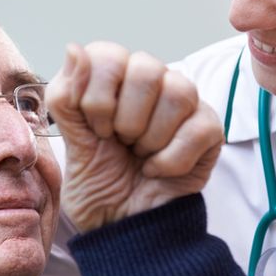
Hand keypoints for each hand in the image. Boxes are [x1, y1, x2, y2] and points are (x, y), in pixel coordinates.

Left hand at [47, 42, 222, 230]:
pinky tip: (158, 170)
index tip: (96, 129)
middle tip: (120, 143)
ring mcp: (184, 104)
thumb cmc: (99, 183)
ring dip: (150, 138)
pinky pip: (198, 128)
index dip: (97, 96)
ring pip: (178, 92)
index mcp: (113, 78)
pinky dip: (171, 159)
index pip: (108, 54)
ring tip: (140, 156)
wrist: (124, 228)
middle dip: (126, 118)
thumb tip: (74, 48)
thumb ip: (66, 97)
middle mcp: (150, 82)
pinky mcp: (209, 130)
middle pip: (146, 68)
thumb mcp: (72, 143)